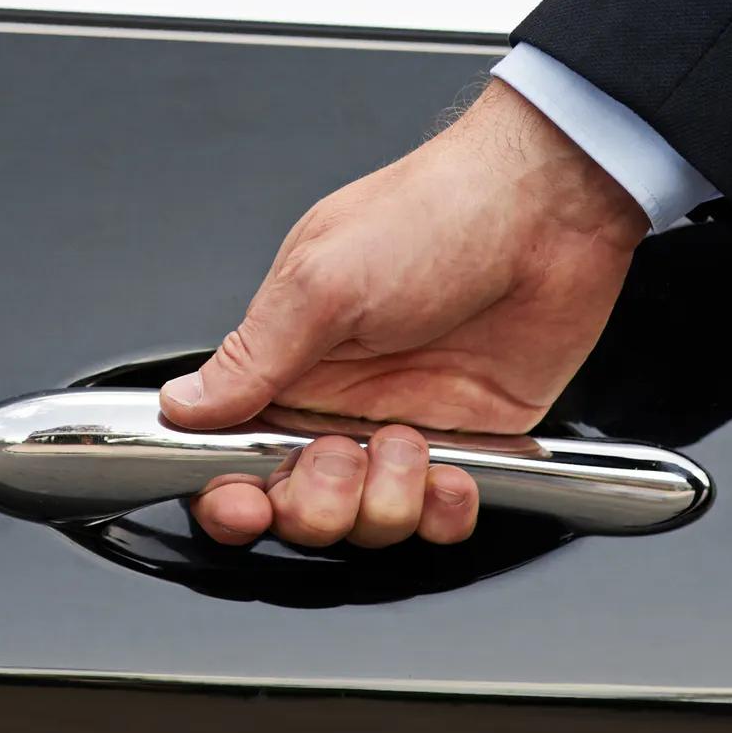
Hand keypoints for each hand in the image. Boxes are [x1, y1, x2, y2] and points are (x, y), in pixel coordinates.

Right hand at [161, 80, 646, 548]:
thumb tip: (182, 404)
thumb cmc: (434, 214)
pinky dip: (447, 511)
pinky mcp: (472, 442)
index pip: (234, 453)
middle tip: (339, 455)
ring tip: (408, 442)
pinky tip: (454, 471)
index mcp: (291, 360)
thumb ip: (252, 357)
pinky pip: (443, 518)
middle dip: (315, 503)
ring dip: (388, 499)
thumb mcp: (322, 281)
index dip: (233, 497)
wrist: (548, 208)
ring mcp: (406, 426)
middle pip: (299, 507)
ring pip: (372, 524)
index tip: (246, 505)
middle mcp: (342, 402)